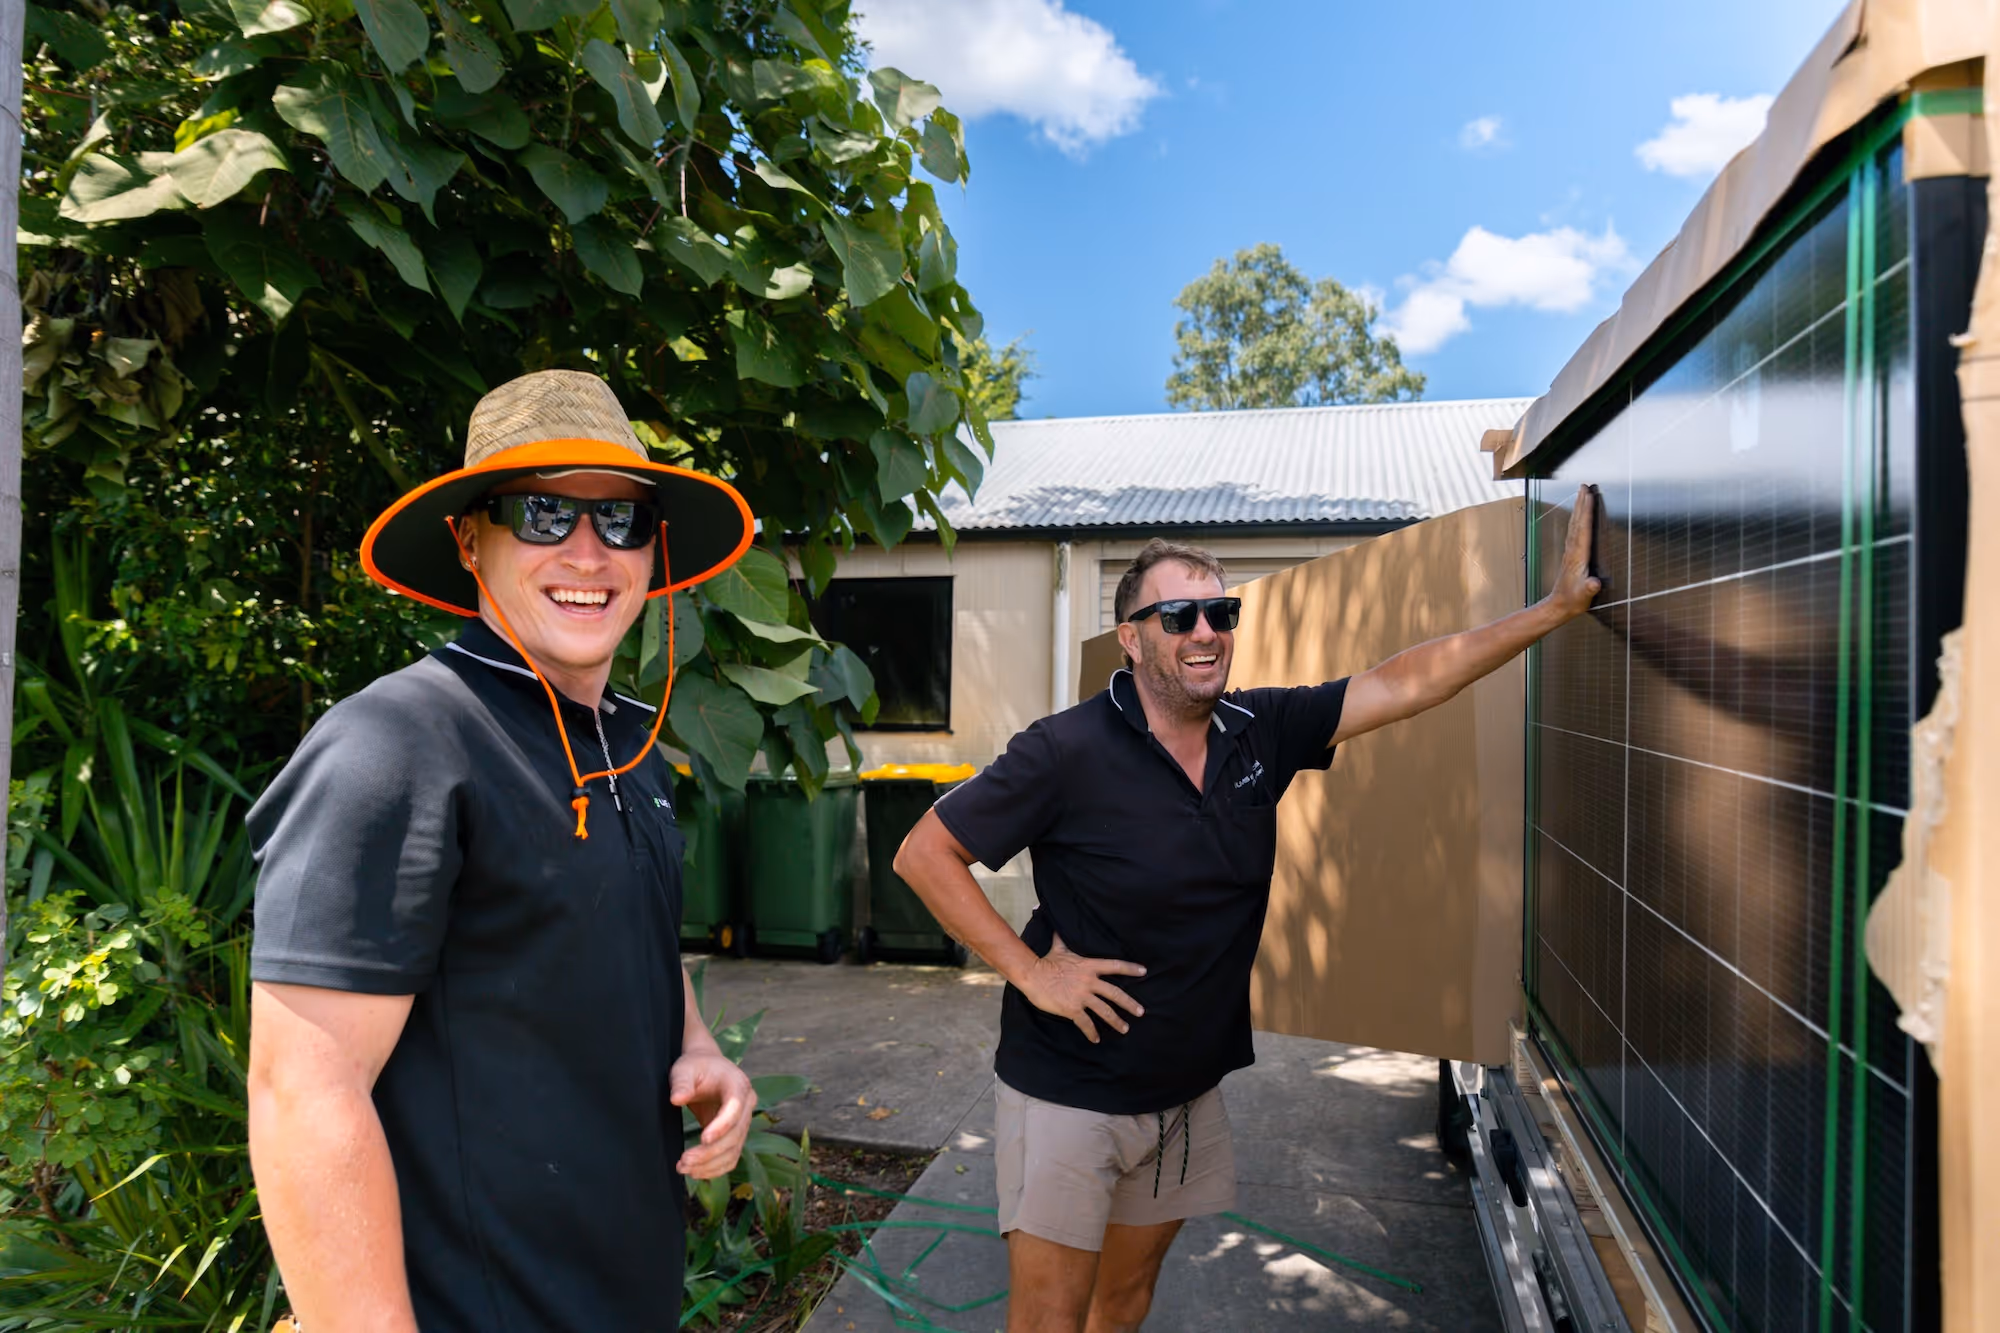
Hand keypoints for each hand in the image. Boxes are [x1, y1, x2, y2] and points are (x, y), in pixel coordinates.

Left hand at [670, 1050, 755, 1178]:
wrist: (705, 1069)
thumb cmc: (695, 1067)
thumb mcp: (684, 1069)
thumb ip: (681, 1082)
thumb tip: (676, 1099)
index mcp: (738, 1085)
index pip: (735, 1108)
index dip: (722, 1126)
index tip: (703, 1139)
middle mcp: (747, 1104)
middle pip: (735, 1135)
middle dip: (710, 1152)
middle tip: (684, 1161)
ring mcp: (743, 1122)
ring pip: (734, 1150)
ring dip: (711, 1164)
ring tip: (684, 1168)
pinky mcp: (735, 1135)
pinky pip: (731, 1157)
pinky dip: (716, 1168)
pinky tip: (696, 1172)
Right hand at [1018, 933, 1146, 1043]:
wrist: (1032, 974)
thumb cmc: (1045, 962)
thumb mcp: (1058, 949)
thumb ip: (1062, 940)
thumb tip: (1057, 929)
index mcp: (1089, 966)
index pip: (1114, 966)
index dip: (1130, 968)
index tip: (1144, 972)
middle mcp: (1089, 981)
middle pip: (1115, 993)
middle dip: (1129, 1003)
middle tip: (1140, 1012)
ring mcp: (1082, 996)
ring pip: (1105, 1011)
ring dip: (1116, 1021)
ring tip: (1125, 1028)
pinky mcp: (1072, 1009)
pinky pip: (1086, 1023)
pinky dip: (1092, 1032)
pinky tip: (1096, 1039)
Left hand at [1549, 483, 1603, 618]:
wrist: (1558, 607)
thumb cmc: (1573, 601)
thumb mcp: (1585, 596)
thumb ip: (1590, 588)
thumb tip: (1594, 582)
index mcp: (1578, 556)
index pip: (1583, 529)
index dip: (1587, 512)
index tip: (1589, 496)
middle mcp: (1573, 551)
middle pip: (1577, 522)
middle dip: (1581, 503)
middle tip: (1583, 486)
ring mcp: (1570, 552)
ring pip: (1574, 525)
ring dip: (1578, 508)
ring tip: (1581, 493)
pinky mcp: (1571, 555)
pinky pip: (1574, 531)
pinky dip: (1577, 519)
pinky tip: (1579, 515)